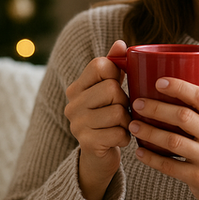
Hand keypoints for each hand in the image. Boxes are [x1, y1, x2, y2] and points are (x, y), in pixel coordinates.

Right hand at [64, 40, 130, 199]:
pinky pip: (120, 132)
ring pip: (118, 111)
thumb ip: (114, 65)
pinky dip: (126, 136)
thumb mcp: (110, 87)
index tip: (116, 84)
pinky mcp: (87, 144)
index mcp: (76, 87)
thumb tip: (120, 43)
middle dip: (124, 100)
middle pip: (112, 88)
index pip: (100, 65)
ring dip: (127, 120)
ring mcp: (77, 125)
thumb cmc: (108, 115)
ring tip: (120, 124)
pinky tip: (118, 138)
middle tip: (120, 110)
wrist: (99, 156)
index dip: (116, 73)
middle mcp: (72, 105)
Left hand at [128, 72, 198, 199]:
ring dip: (150, 132)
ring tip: (133, 125)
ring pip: (173, 141)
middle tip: (137, 102)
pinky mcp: (198, 178)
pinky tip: (139, 151)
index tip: (160, 81)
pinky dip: (152, 158)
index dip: (180, 87)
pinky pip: (170, 166)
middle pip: (184, 116)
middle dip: (157, 108)